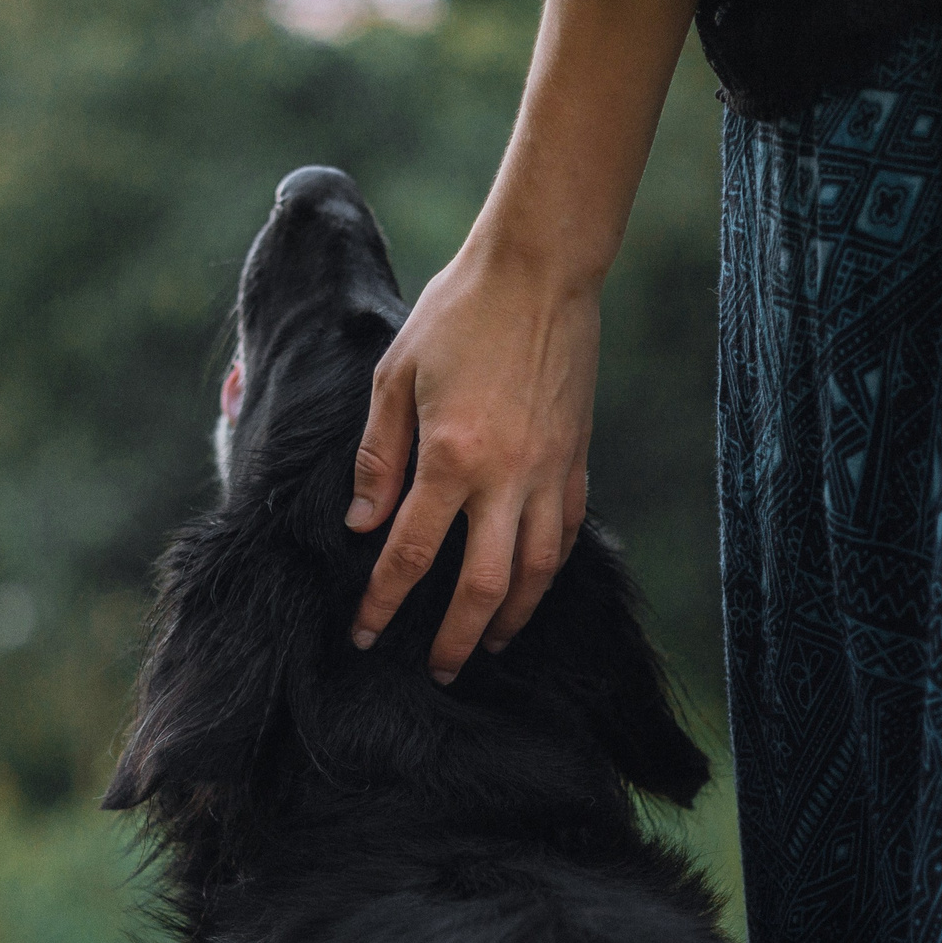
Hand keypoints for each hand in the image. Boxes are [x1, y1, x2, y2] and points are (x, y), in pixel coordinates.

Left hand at [347, 242, 598, 683]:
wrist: (539, 270)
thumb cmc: (457, 313)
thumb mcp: (394, 375)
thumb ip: (378, 454)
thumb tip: (364, 524)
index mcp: (452, 456)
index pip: (411, 554)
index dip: (384, 603)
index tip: (363, 633)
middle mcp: (507, 476)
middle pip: (484, 586)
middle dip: (457, 639)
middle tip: (436, 672)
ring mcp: (551, 471)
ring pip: (536, 572)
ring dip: (511, 618)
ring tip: (490, 646)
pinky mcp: (578, 459)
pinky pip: (567, 532)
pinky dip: (548, 571)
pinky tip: (531, 586)